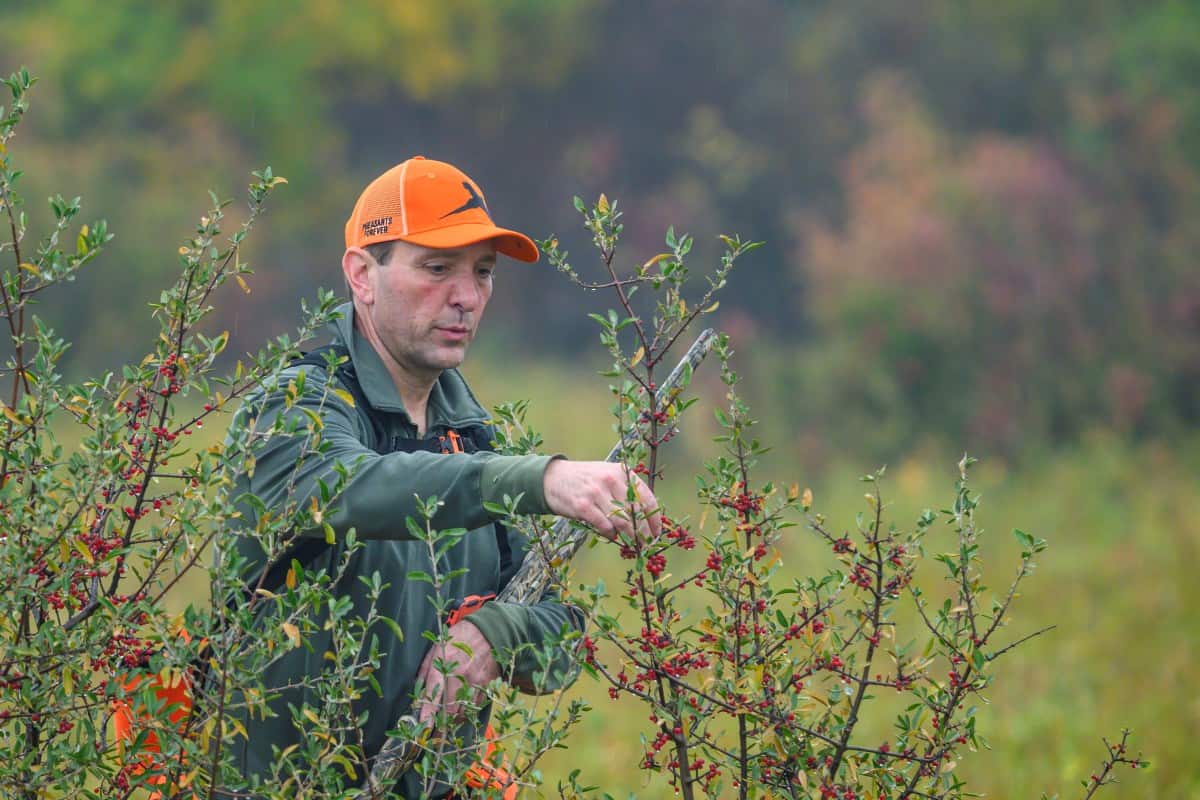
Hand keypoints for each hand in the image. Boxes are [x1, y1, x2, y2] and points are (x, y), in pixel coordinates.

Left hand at [414, 621, 499, 724]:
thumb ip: (426, 671)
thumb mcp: (436, 648)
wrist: (488, 631)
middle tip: (435, 729)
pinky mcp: (486, 685)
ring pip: (463, 712)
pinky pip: (475, 707)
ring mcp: (475, 682)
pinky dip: (467, 712)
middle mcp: (459, 675)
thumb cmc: (458, 639)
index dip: (428, 714)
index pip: (433, 694)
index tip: (424, 727)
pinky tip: (462, 709)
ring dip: (454, 719)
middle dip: (441, 723)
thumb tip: (419, 693)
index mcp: (443, 664)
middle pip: (449, 710)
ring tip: (449, 720)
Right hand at [542, 460, 662, 541]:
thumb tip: (645, 517)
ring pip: (622, 522)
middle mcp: (611, 480)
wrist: (552, 477)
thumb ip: (626, 490)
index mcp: (622, 472)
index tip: (656, 533)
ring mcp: (597, 493)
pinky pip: (604, 527)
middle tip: (646, 544)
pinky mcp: (583, 506)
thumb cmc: (585, 479)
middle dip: (644, 533)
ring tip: (633, 545)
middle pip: (636, 513)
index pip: (647, 498)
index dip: (654, 519)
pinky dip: (611, 535)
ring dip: (630, 537)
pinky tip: (612, 536)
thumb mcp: (608, 474)